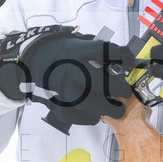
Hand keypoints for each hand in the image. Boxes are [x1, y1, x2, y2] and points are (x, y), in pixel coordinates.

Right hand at [0, 25, 135, 130]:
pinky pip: (77, 116)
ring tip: (118, 109)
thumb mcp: (78, 43)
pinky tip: (96, 115)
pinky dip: (89, 118)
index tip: (129, 61)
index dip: (122, 56)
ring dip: (108, 108)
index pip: (104, 51)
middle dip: (118, 88)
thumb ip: (98, 50)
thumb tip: (124, 59)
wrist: (33, 62)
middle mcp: (69, 70)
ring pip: (89, 103)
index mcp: (76, 51)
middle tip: (125, 91)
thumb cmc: (62, 54)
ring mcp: (62, 89)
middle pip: (100, 81)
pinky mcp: (58, 104)